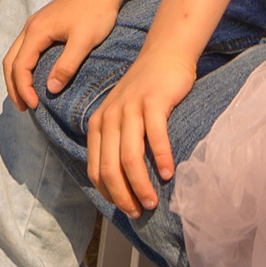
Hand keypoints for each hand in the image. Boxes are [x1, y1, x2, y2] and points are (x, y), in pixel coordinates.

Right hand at [5, 0, 120, 110]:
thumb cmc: (96, 12)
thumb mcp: (84, 41)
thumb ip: (66, 66)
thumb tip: (49, 89)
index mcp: (37, 31)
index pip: (20, 66)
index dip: (23, 89)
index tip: (34, 106)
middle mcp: (30, 26)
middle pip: (10, 61)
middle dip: (14, 86)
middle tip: (24, 107)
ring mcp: (36, 23)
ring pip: (16, 54)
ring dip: (17, 77)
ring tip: (26, 96)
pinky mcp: (44, 23)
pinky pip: (25, 48)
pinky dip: (24, 66)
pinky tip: (35, 76)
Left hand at [86, 48, 197, 215]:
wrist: (165, 54)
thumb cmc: (146, 92)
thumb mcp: (122, 115)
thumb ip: (117, 142)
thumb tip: (123, 184)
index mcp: (98, 124)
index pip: (96, 170)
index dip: (109, 194)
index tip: (126, 209)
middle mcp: (110, 117)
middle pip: (110, 168)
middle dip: (124, 196)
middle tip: (140, 212)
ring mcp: (131, 108)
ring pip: (130, 157)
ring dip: (141, 185)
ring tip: (153, 201)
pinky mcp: (153, 101)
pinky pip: (155, 136)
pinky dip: (161, 158)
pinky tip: (169, 174)